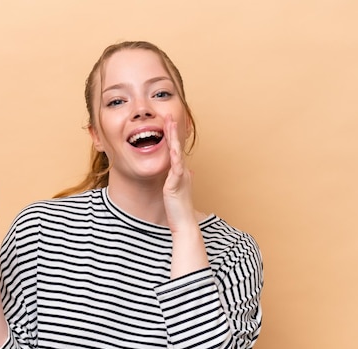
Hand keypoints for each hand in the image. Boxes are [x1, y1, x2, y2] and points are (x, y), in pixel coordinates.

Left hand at [163, 115, 196, 232]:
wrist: (184, 223)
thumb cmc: (179, 209)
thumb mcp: (180, 190)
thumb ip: (183, 179)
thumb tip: (188, 171)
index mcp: (181, 172)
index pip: (176, 150)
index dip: (173, 137)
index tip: (169, 123)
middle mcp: (182, 172)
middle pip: (177, 147)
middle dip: (173, 131)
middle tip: (169, 116)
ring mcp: (180, 178)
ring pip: (177, 154)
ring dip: (173, 139)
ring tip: (170, 125)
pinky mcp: (175, 186)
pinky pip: (175, 169)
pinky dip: (174, 158)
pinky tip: (172, 149)